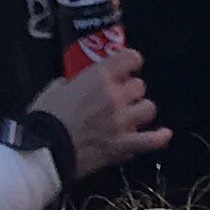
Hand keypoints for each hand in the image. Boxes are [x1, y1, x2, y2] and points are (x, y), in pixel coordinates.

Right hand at [42, 40, 170, 177]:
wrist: (45, 151)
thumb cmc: (45, 118)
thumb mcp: (54, 89)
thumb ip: (70, 83)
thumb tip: (73, 85)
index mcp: (99, 77)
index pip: (130, 58)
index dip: (130, 62)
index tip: (126, 66)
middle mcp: (116, 96)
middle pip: (139, 85)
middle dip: (130, 90)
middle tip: (119, 97)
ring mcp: (123, 121)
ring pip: (149, 108)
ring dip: (140, 110)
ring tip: (130, 116)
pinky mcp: (124, 146)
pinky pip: (151, 141)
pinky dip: (159, 138)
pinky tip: (165, 134)